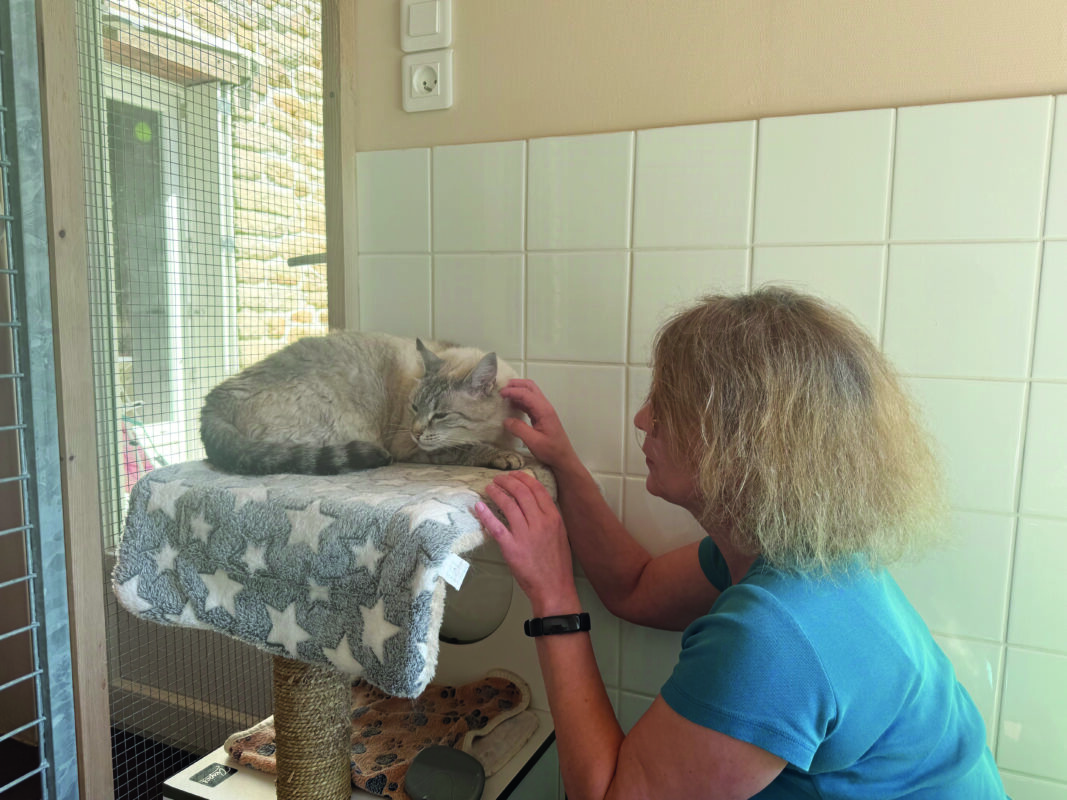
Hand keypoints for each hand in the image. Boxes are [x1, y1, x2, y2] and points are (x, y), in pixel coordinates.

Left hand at [474, 471, 577, 613]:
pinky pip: (496, 527)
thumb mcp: (560, 534)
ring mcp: (525, 535)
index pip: (537, 489)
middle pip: (521, 493)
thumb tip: (534, 503)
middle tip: (498, 479)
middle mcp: (540, 523)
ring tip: (489, 488)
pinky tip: (479, 506)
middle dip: (508, 481)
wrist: (554, 588)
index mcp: (553, 518)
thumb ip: (548, 518)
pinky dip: (486, 514)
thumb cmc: (557, 564)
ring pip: (508, 505)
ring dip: (496, 493)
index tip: (514, 474)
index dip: (523, 478)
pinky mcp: (512, 548)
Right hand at [500, 379, 579, 470]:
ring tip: (504, 395)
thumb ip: (519, 429)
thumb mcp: (533, 441)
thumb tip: (506, 420)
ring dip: (518, 391)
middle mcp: (545, 407)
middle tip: (503, 387)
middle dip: (517, 384)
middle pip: (531, 387)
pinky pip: (530, 404)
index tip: (500, 393)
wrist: (563, 459)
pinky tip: (512, 405)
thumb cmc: (551, 451)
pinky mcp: (542, 417)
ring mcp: (544, 411)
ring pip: (531, 394)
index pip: (527, 394)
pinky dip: (520, 401)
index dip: (513, 391)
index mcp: (544, 410)